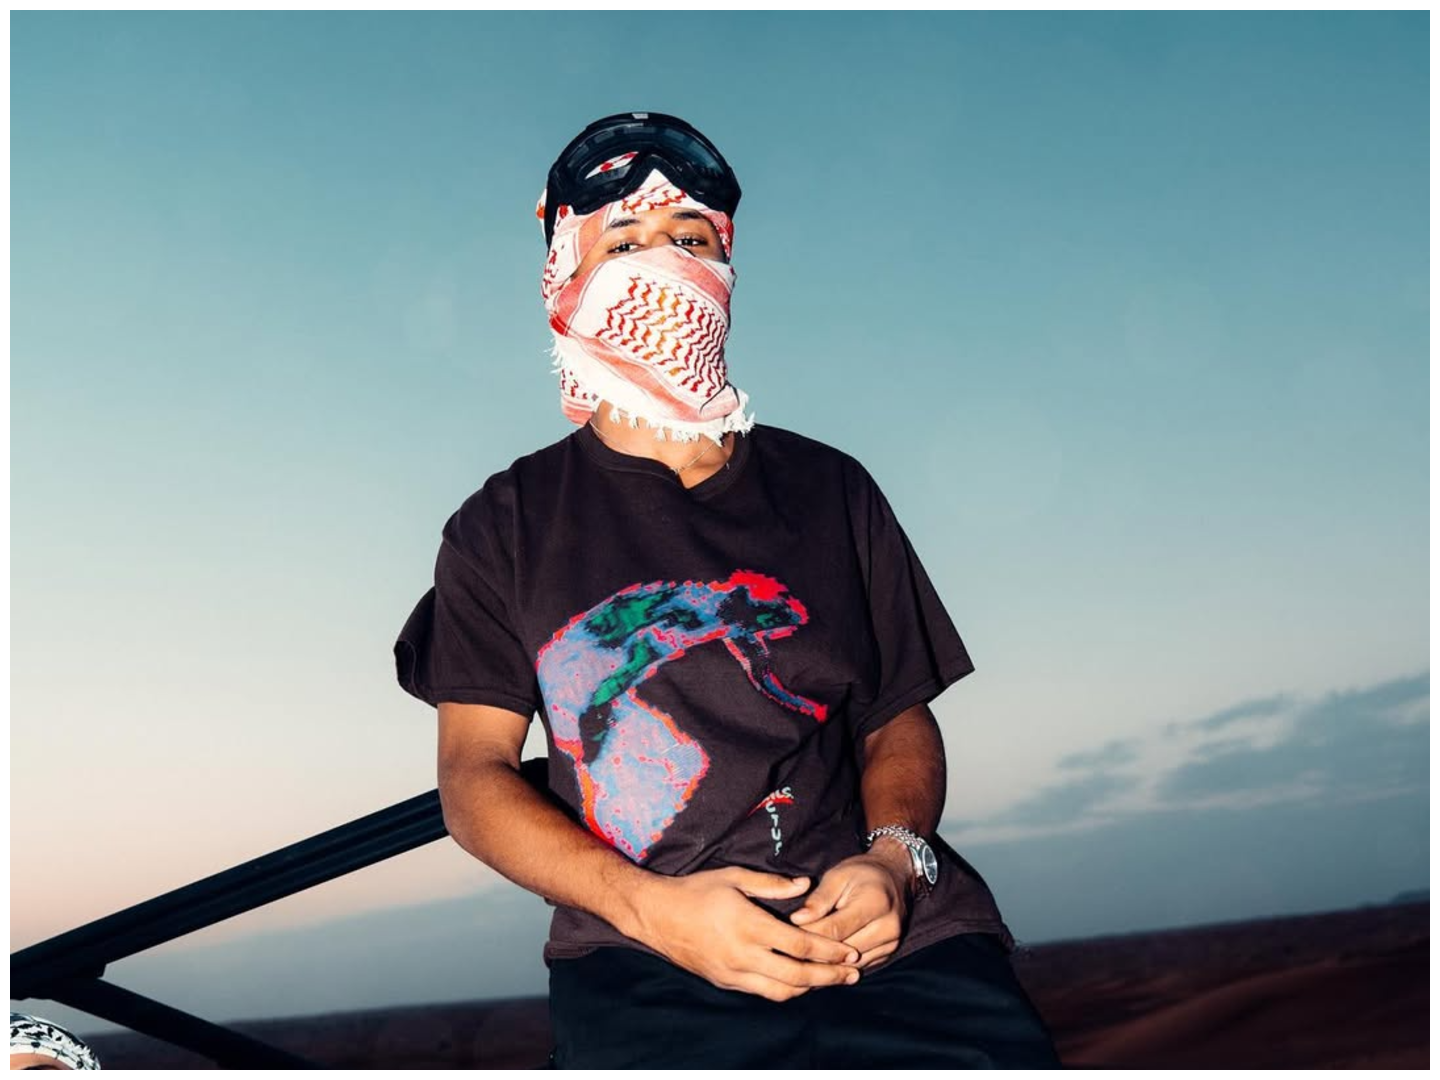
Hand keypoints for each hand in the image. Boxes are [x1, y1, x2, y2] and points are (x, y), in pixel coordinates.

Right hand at [630, 867, 861, 1001]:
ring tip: (832, 981)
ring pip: (781, 990)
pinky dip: (786, 990)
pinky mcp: (725, 981)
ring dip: (811, 988)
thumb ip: (772, 884)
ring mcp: (733, 973)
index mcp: (749, 925)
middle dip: (830, 976)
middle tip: (853, 974)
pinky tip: (800, 982)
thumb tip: (805, 884)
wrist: (656, 915)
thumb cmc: (696, 890)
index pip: (800, 946)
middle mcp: (743, 954)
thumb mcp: (734, 876)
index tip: (850, 952)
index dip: (829, 952)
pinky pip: (763, 992)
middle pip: (797, 975)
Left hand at [789, 847, 911, 969]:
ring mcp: (891, 943)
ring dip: (825, 964)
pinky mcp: (889, 953)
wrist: (892, 877)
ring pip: (850, 965)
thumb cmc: (861, 874)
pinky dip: (839, 967)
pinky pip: (859, 967)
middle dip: (814, 952)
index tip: (786, 934)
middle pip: (843, 951)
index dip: (807, 934)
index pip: (835, 929)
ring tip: (801, 959)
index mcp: (875, 902)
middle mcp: (888, 926)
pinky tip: (821, 962)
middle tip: (788, 952)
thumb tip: (797, 919)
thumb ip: (818, 899)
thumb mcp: (837, 876)